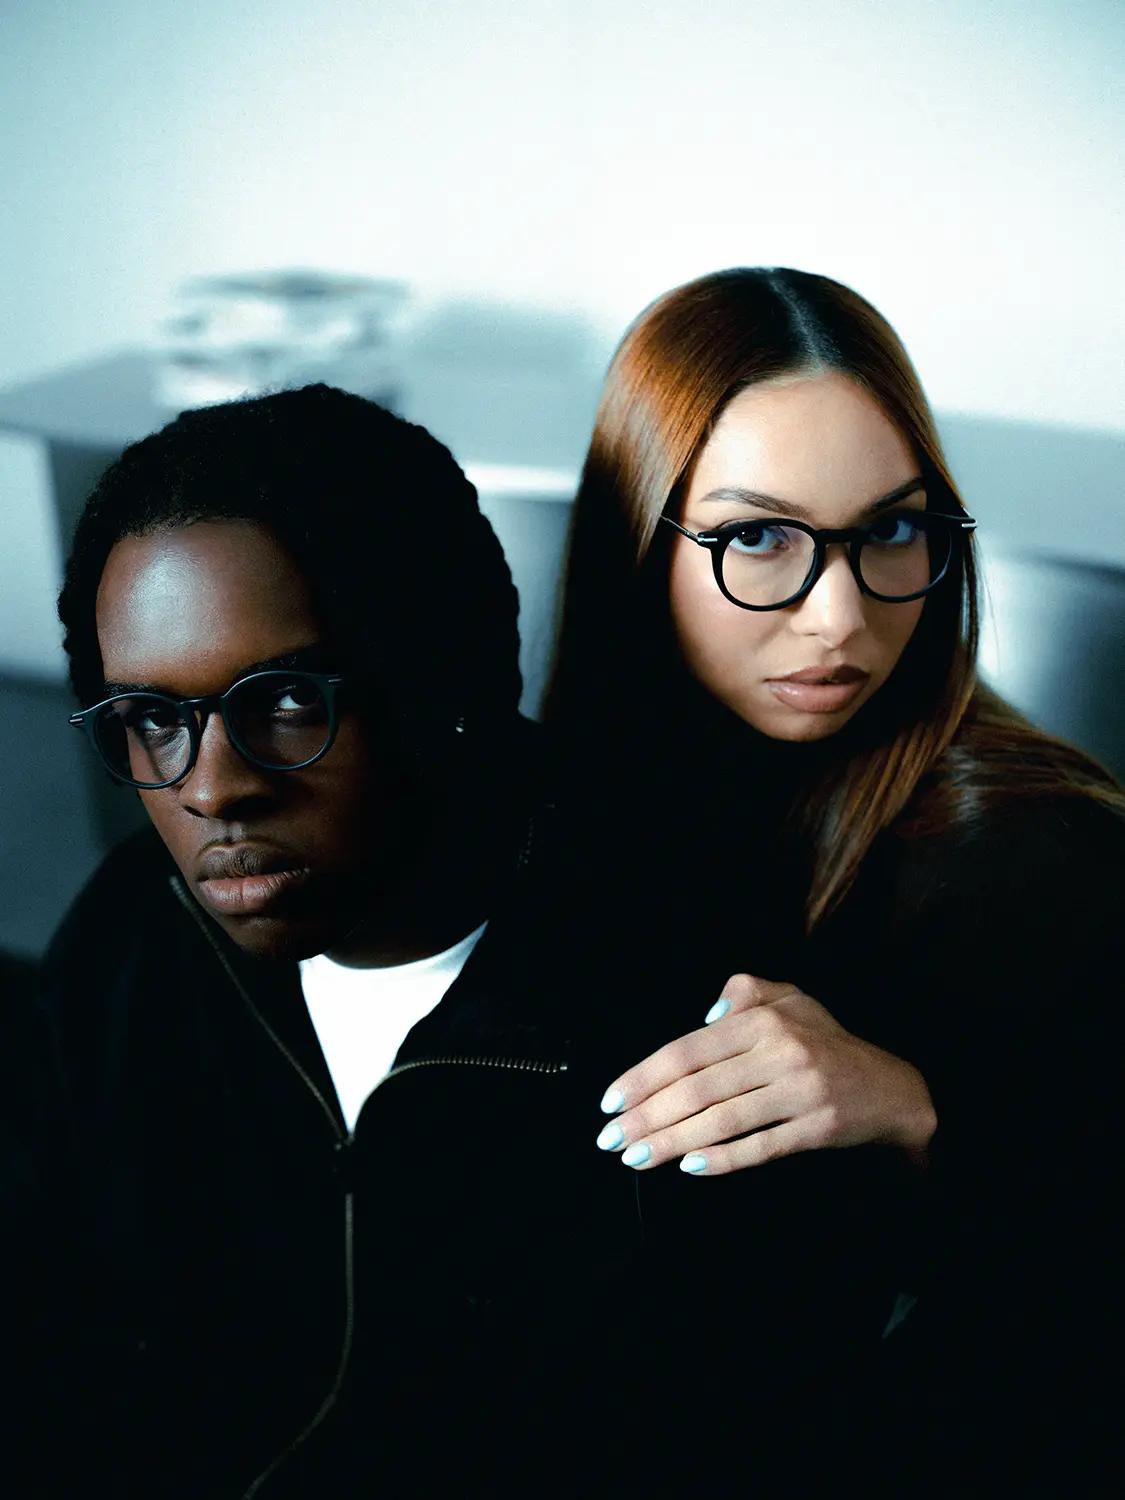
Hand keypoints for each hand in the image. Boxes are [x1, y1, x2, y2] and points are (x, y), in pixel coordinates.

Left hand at [595, 973, 936, 1175]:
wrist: (893, 1089)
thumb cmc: (829, 1043)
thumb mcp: (791, 1000)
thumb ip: (744, 993)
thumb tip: (703, 1017)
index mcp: (764, 1020)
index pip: (688, 1050)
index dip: (643, 1076)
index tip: (611, 1101)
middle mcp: (780, 1052)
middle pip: (697, 1088)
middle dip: (646, 1115)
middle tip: (610, 1138)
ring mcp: (800, 1092)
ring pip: (721, 1120)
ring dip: (672, 1141)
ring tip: (636, 1157)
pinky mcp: (817, 1128)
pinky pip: (761, 1146)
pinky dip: (723, 1158)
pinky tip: (690, 1166)